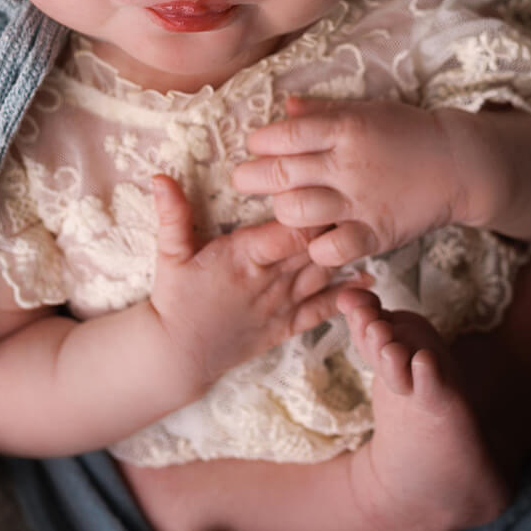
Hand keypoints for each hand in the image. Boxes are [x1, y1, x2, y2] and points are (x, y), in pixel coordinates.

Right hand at [146, 174, 347, 390]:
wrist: (177, 354)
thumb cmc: (174, 300)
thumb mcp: (169, 254)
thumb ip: (172, 214)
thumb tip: (159, 176)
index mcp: (243, 257)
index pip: (290, 231)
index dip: (313, 211)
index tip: (328, 188)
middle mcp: (268, 280)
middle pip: (314, 248)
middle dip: (337, 225)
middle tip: (362, 201)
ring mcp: (280, 305)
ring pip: (323, 274)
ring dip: (346, 254)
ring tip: (371, 231)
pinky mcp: (285, 326)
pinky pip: (322, 310)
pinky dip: (346, 296)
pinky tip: (368, 281)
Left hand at [232, 95, 471, 268]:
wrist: (459, 164)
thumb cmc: (408, 132)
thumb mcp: (367, 111)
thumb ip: (323, 111)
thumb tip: (285, 106)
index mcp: (346, 129)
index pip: (284, 135)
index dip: (260, 142)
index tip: (257, 146)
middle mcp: (349, 165)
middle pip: (280, 174)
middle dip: (251, 178)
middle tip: (245, 180)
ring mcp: (361, 202)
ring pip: (296, 212)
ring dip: (281, 211)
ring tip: (284, 206)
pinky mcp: (375, 234)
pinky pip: (329, 249)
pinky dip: (315, 247)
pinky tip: (316, 236)